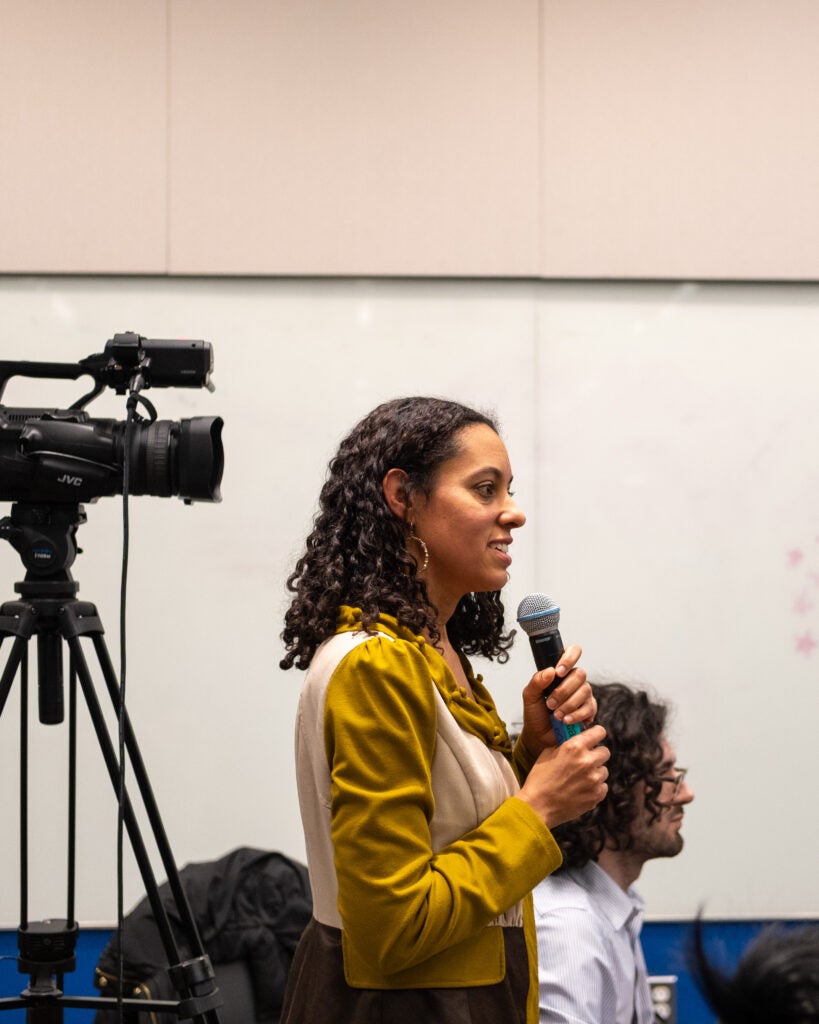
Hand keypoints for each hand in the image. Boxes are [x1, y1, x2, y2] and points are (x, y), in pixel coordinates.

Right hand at [516, 725, 608, 828]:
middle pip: (605, 751)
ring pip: (604, 770)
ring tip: (580, 778)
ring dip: (595, 772)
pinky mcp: (596, 795)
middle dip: (596, 754)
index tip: (594, 738)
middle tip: (585, 760)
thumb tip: (576, 739)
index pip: (599, 732)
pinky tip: (581, 789)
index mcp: (574, 747)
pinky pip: (602, 786)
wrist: (537, 806)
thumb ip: (565, 745)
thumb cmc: (539, 779)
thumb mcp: (548, 754)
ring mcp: (594, 780)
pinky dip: (595, 787)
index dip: (596, 734)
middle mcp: (587, 761)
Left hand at [518, 644, 596, 758]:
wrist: (539, 737)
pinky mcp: (589, 709)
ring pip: (586, 691)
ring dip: (569, 704)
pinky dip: (577, 715)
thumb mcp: (529, 696)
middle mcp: (574, 680)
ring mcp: (583, 694)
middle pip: (580, 674)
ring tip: (556, 715)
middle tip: (550, 704)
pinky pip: (590, 708)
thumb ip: (537, 681)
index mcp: (559, 671)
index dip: (569, 657)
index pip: (572, 652)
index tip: (559, 671)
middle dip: (564, 691)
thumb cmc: (535, 713)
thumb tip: (550, 671)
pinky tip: (566, 720)